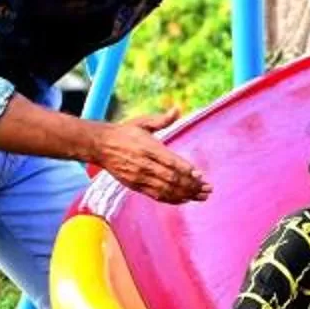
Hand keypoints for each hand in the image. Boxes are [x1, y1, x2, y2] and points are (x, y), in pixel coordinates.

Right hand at [91, 113, 209, 204]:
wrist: (101, 146)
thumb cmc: (125, 132)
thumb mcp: (142, 122)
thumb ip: (162, 120)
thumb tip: (177, 109)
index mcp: (148, 147)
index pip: (170, 161)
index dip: (186, 170)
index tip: (200, 175)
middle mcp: (144, 164)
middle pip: (171, 179)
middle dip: (192, 185)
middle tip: (208, 189)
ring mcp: (140, 177)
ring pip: (166, 190)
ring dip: (186, 194)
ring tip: (202, 196)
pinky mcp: (136, 186)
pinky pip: (157, 196)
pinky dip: (173, 199)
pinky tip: (185, 199)